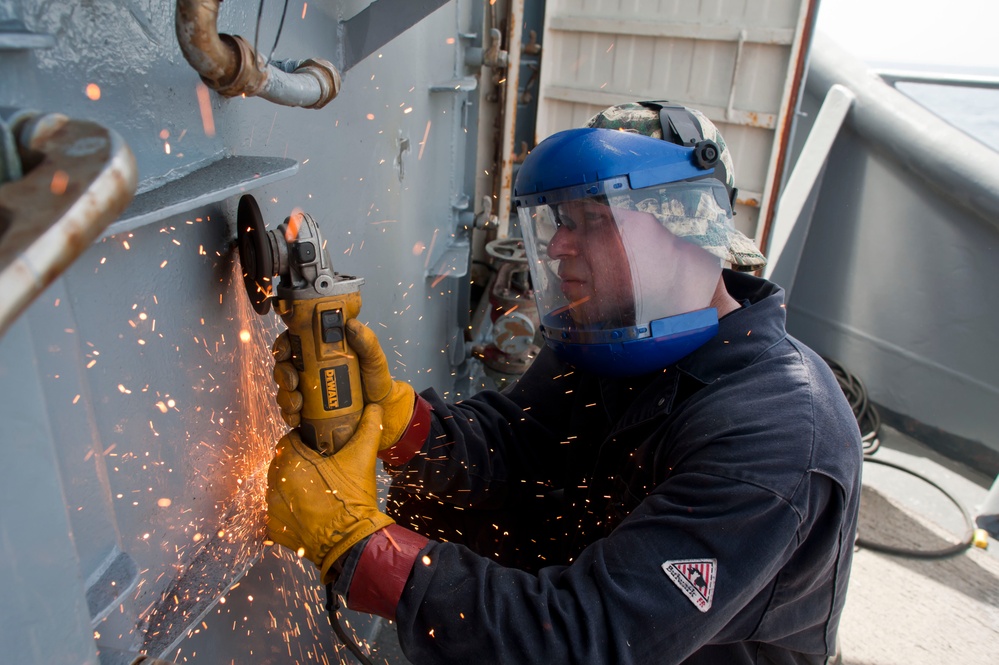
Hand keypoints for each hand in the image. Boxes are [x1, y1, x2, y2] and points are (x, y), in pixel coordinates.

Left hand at [266, 404, 394, 582]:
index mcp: (290, 462)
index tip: (317, 447)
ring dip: (292, 485)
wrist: (350, 542)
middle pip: (281, 463)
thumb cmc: (352, 499)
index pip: (288, 440)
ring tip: (316, 490)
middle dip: (298, 463)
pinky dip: (289, 510)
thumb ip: (368, 427)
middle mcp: (274, 484)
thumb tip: (375, 407)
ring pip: (278, 487)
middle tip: (320, 469)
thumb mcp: (362, 458)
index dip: (303, 441)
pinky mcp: (274, 528)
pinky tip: (309, 511)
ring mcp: (272, 508)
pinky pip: (277, 512)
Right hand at [271, 322, 415, 450]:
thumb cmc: (376, 379)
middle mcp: (310, 368)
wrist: (381, 409)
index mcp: (321, 351)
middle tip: (292, 382)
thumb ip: (366, 341)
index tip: (284, 352)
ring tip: (297, 404)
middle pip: (285, 365)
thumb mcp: (374, 358)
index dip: (283, 345)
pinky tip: (296, 419)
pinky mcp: (308, 410)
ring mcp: (308, 389)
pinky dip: (289, 415)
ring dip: (285, 396)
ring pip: (285, 389)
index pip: (295, 342)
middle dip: (283, 373)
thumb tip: (351, 324)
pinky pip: (291, 411)